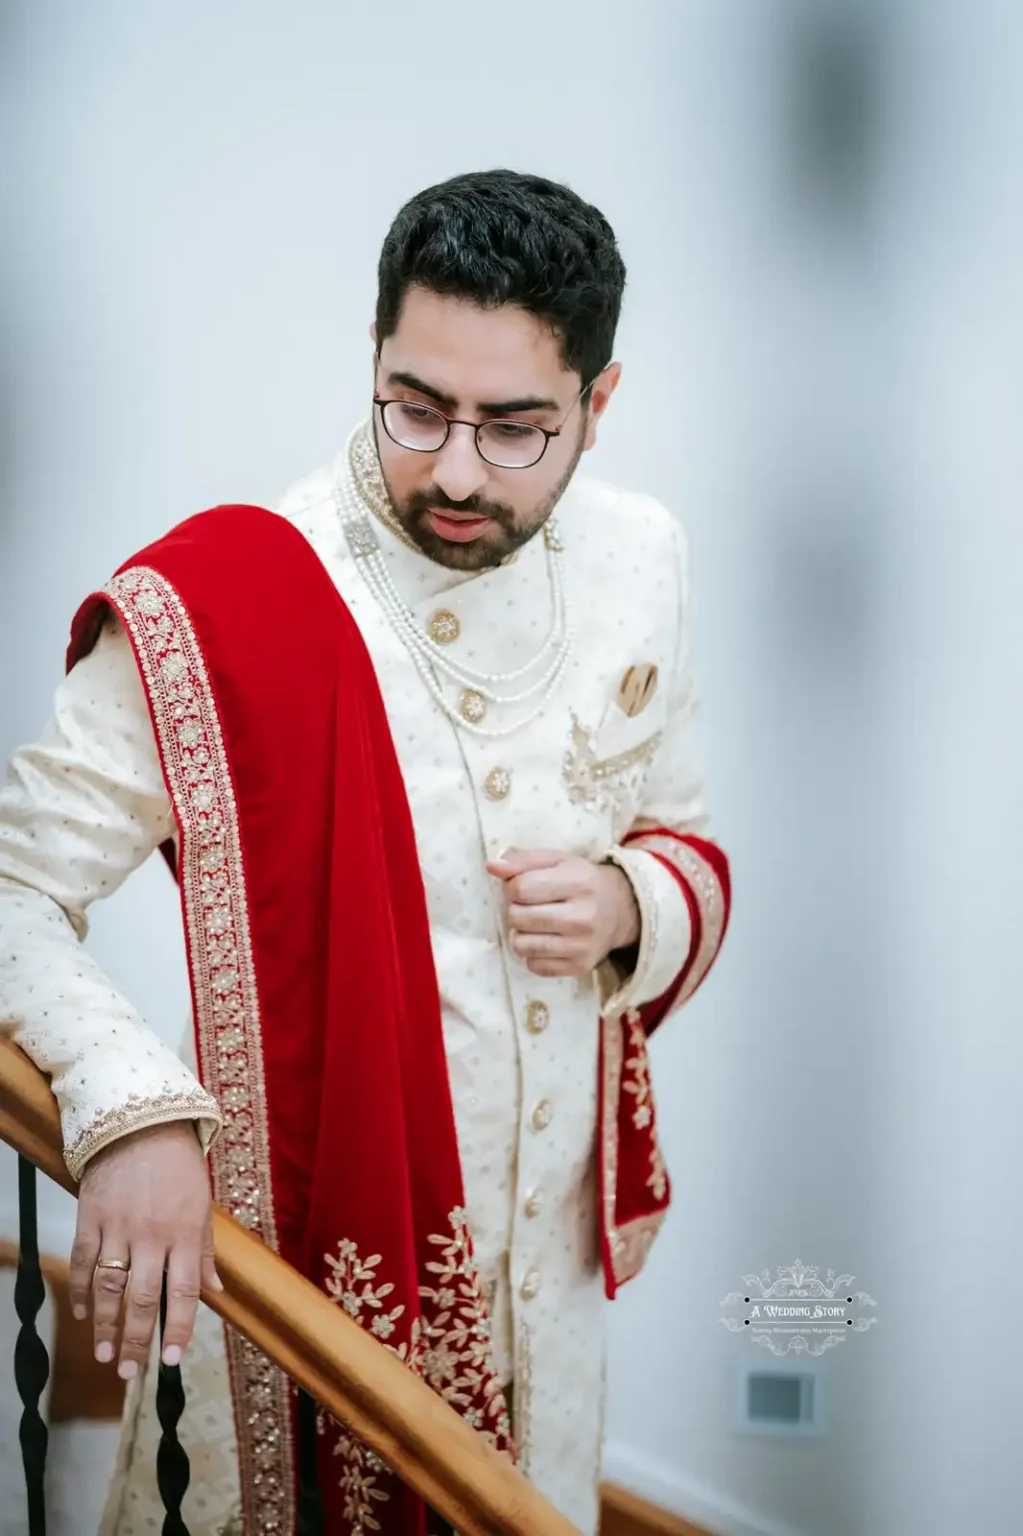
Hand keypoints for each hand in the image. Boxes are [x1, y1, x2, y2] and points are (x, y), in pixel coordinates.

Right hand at [68, 1120, 220, 1378]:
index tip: (172, 1362)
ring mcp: (117, 1227)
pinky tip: (81, 1315)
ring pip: (109, 1288)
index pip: (184, 1292)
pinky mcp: (90, 1218)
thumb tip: (216, 1292)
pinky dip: (79, 1291)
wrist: (141, 1123)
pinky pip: (82, 1262)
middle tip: (129, 1373)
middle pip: (142, 1299)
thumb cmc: (179, 1166)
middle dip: (136, 1341)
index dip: (180, 1329)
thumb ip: (204, 1251)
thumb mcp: (202, 1205)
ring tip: (104, 1357)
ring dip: (106, 1327)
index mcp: (185, 1232)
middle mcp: (152, 1235)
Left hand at [487, 848, 640, 977]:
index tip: (523, 888)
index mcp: (578, 882)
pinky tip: (547, 940)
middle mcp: (583, 916)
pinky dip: (533, 954)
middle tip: (531, 906)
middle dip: (516, 910)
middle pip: (517, 917)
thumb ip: (522, 860)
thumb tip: (491, 867)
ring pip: (521, 945)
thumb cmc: (581, 881)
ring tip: (536, 924)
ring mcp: (581, 945)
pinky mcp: (578, 967)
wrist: (620, 910)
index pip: (520, 888)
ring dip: (521, 933)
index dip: (512, 887)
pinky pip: (533, 965)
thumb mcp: (556, 860)